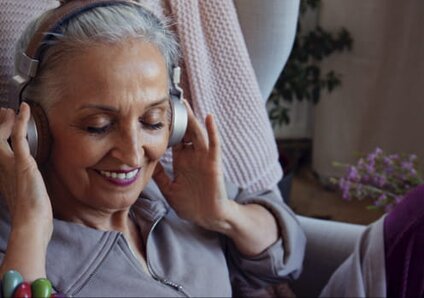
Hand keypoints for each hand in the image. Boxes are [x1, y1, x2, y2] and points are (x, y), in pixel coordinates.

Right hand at [0, 103, 52, 233]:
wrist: (31, 224)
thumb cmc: (31, 215)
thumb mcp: (26, 199)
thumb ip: (25, 190)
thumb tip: (31, 189)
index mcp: (2, 175)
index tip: (3, 128)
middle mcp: (2, 168)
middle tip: (3, 113)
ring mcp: (10, 164)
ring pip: (2, 135)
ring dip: (6, 120)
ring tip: (9, 110)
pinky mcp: (22, 162)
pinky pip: (19, 136)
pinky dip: (21, 120)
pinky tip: (23, 108)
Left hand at [154, 102, 232, 231]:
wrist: (208, 217)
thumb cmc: (191, 204)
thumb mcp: (170, 190)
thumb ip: (160, 177)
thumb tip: (146, 165)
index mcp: (182, 161)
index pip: (174, 139)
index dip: (166, 127)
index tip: (156, 113)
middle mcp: (192, 156)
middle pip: (185, 132)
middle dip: (179, 117)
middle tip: (170, 99)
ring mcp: (203, 158)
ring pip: (197, 134)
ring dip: (192, 118)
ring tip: (185, 104)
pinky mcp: (213, 163)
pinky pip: (214, 145)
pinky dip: (212, 131)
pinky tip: (209, 118)